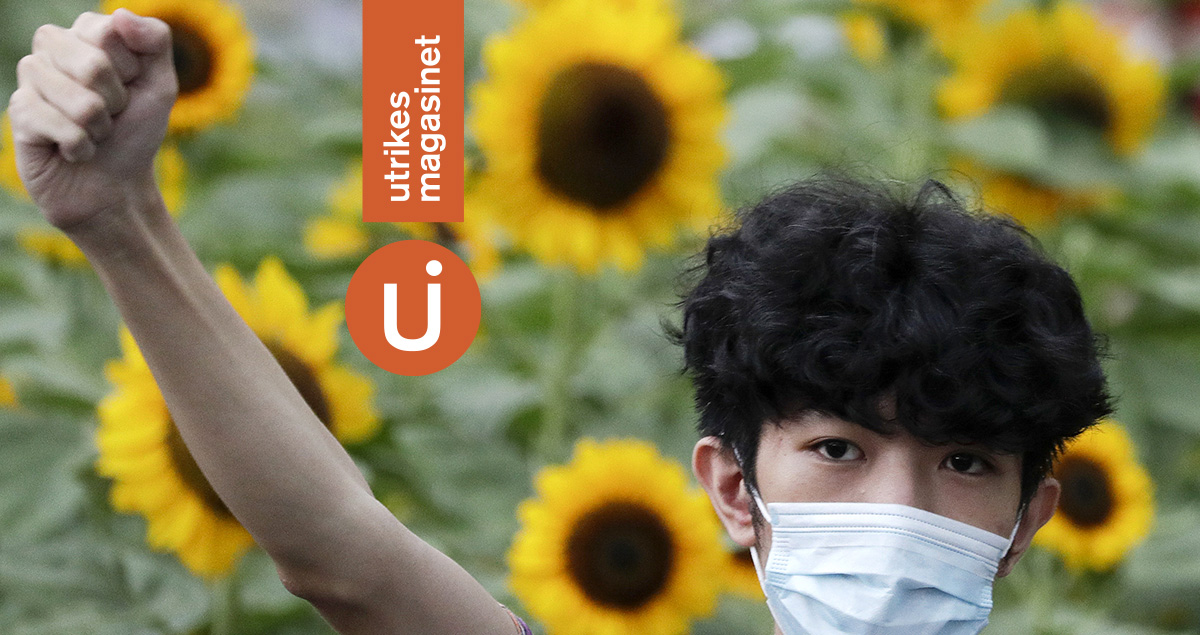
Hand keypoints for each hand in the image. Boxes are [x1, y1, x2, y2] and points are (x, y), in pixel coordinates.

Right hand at [7, 9, 176, 230]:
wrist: (115, 184)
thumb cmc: (135, 132)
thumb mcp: (160, 85)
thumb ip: (155, 41)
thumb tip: (120, 14)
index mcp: (85, 35)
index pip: (108, 32)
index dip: (131, 69)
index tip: (131, 87)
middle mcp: (52, 49)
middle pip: (93, 64)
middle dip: (116, 101)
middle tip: (112, 115)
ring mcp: (31, 79)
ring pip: (78, 99)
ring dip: (99, 127)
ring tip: (94, 133)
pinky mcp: (19, 113)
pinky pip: (57, 125)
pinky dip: (80, 146)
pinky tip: (74, 150)